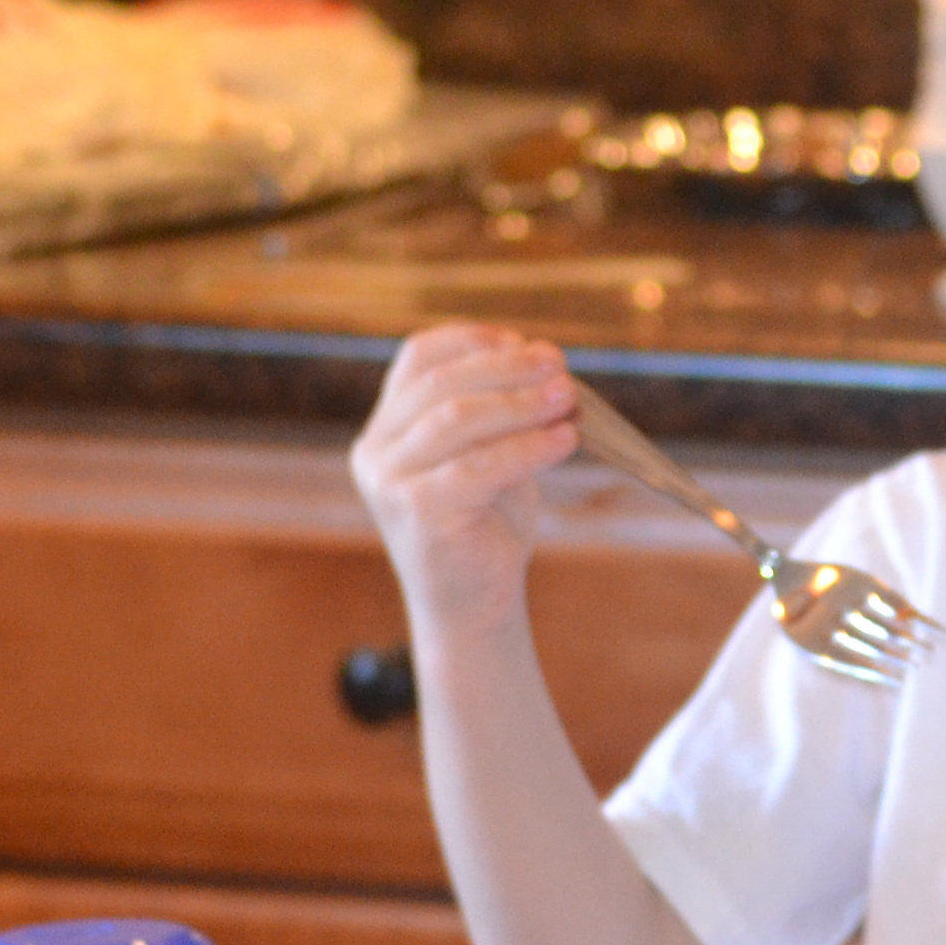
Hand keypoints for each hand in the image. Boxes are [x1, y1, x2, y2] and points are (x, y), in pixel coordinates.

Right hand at [351, 323, 575, 635]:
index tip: (526, 342)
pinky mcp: (415, 511)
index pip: (419, 358)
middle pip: (442, 384)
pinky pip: (479, 466)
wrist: (473, 604)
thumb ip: (503, 410)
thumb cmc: (487, 525)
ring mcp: (389, 480)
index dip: (474, 341)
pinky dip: (528, 448)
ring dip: (522, 404)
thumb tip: (543, 359)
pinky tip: (565, 441)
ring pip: (458, 420)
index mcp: (388, 425)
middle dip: (508, 369)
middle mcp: (376, 448)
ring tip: (569, 400)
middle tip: (560, 369)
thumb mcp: (492, 454)